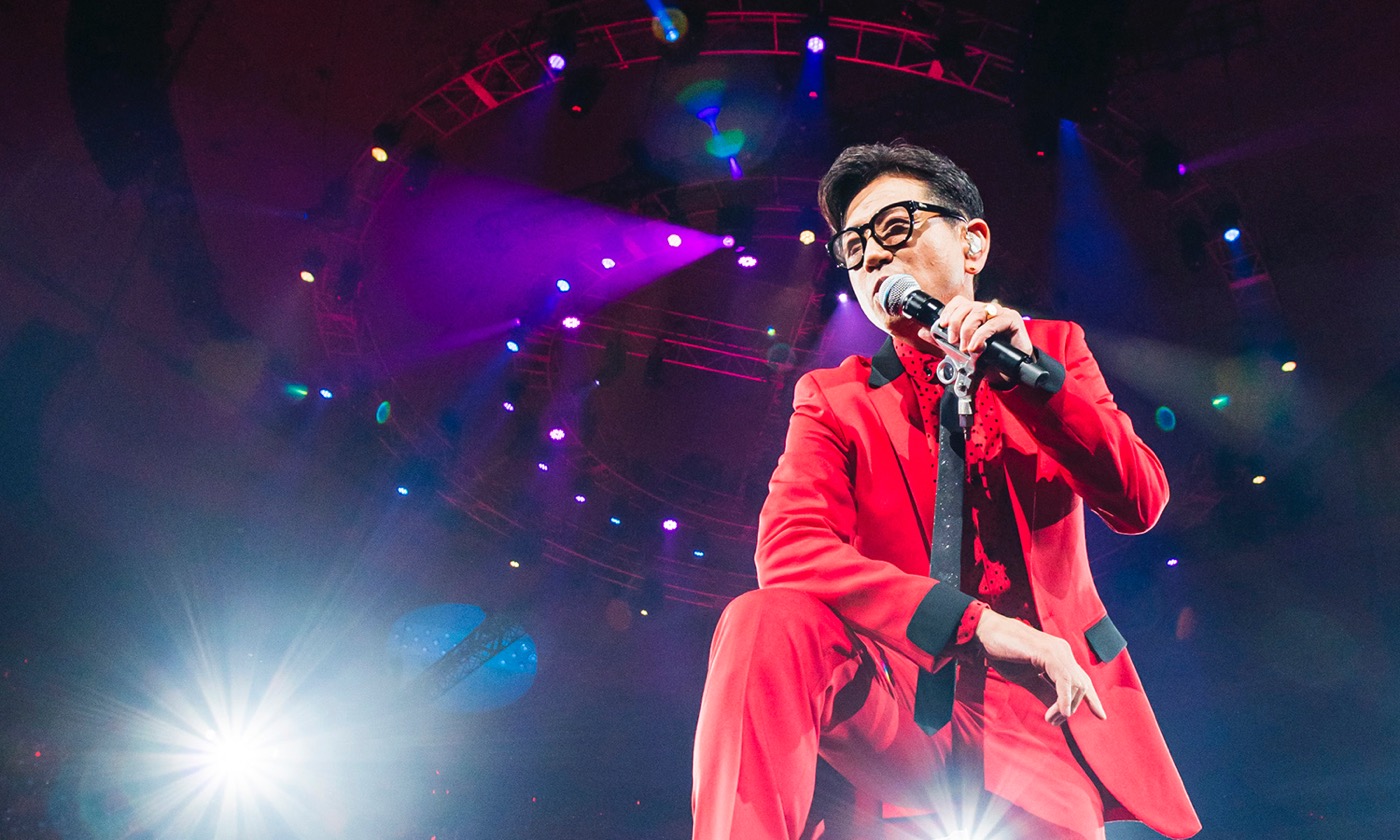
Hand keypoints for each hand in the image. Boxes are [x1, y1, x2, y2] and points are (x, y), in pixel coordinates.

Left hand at [929, 296, 1034, 356]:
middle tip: (952, 341)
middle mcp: (988, 310)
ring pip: (978, 312)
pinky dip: (980, 336)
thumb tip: (923, 332)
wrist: (1009, 372)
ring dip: (967, 331)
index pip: (959, 302)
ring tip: (965, 348)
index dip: (949, 311)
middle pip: (967, 306)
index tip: (942, 325)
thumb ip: (942, 341)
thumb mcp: (960, 350)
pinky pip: (992, 323)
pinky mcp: (1012, 320)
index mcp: (976, 313)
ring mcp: (1001, 313)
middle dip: (955, 324)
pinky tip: (976, 347)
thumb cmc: (988, 360)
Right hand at [974, 610, 1106, 726]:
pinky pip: (1064, 680)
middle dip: (1071, 708)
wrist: (986, 634)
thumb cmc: (1003, 653)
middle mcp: (1063, 651)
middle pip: (1081, 686)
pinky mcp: (1048, 653)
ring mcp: (1058, 651)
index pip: (1082, 680)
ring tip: (1050, 718)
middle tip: (1052, 721)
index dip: (1092, 699)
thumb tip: (1059, 711)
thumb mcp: (1027, 678)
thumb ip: (1044, 691)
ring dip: (1066, 707)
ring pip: (1076, 685)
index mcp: (1060, 657)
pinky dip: (1064, 698)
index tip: (1101, 716)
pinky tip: (1060, 712)